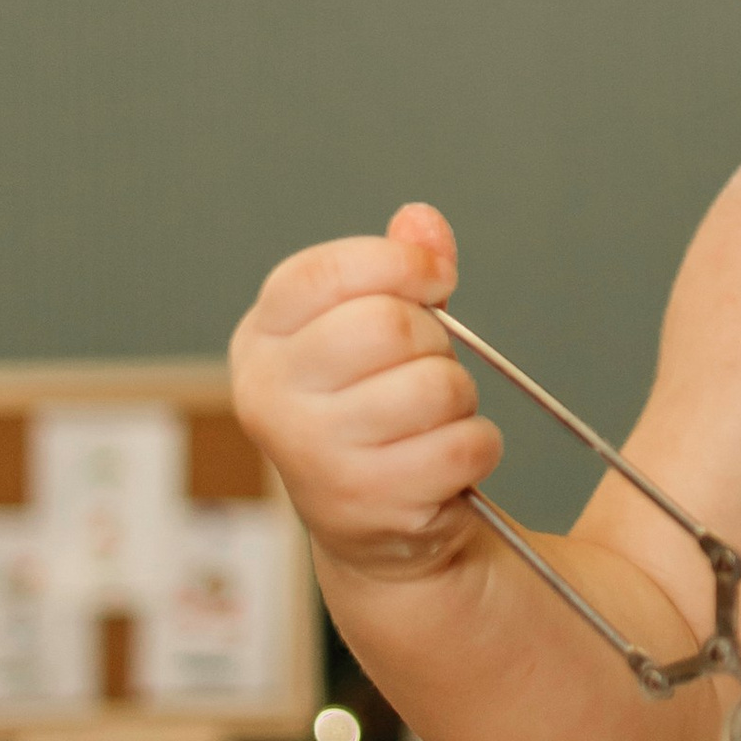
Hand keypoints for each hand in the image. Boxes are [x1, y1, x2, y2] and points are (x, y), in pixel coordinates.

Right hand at [229, 202, 499, 584]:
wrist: (367, 520)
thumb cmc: (370, 405)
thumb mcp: (368, 325)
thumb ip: (395, 268)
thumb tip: (420, 220)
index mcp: (263, 337)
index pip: (327, 273)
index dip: (400, 263)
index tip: (438, 277)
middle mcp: (271, 394)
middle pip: (387, 325)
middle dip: (433, 339)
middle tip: (426, 364)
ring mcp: (313, 453)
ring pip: (434, 386)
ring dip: (458, 396)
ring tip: (431, 416)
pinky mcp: (366, 502)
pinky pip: (462, 445)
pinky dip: (477, 446)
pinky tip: (444, 459)